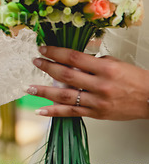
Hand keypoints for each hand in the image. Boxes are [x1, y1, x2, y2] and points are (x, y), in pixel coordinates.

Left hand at [28, 46, 148, 120]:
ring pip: (64, 96)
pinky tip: (40, 110)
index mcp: (105, 69)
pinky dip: (54, 112)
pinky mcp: (96, 114)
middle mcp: (100, 86)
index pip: (73, 57)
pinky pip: (71, 113)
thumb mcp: (115, 63)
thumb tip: (69, 58)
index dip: (55, 52)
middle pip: (66, 76)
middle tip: (35, 61)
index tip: (43, 49)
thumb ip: (92, 61)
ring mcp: (97, 102)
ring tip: (29, 88)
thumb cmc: (134, 79)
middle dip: (47, 67)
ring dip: (43, 91)